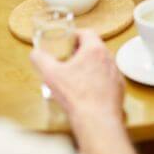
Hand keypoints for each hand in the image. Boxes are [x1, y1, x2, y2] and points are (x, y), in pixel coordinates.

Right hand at [30, 30, 148, 153]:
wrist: (96, 120)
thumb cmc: (76, 96)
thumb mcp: (50, 74)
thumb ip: (40, 59)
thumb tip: (35, 53)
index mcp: (94, 50)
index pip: (87, 32)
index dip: (75, 35)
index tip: (67, 41)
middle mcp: (109, 58)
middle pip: (95, 47)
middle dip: (81, 51)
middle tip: (69, 59)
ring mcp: (116, 73)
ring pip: (102, 63)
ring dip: (91, 66)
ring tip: (77, 75)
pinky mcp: (119, 87)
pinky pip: (108, 78)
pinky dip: (99, 80)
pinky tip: (88, 90)